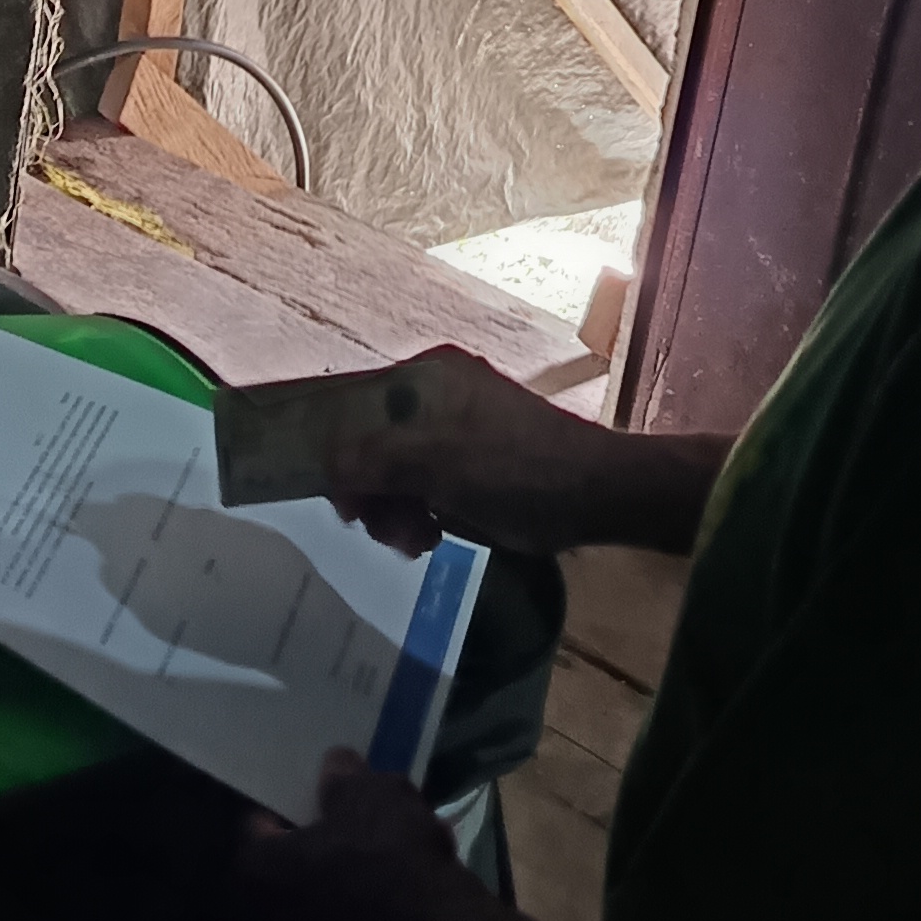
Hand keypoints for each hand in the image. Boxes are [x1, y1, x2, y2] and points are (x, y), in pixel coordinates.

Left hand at [239, 749, 490, 920]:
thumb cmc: (391, 859)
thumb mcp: (373, 794)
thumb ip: (344, 777)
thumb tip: (332, 766)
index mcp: (255, 874)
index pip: (262, 823)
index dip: (297, 801)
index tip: (330, 792)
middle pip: (299, 865)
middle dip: (337, 841)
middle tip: (375, 820)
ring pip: (332, 898)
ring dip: (363, 874)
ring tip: (414, 848)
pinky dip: (378, 909)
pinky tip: (421, 889)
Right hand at [313, 348, 601, 553]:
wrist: (592, 496)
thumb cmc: (515, 468)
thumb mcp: (438, 461)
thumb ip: (376, 461)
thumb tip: (328, 469)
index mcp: (427, 378)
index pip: (355, 409)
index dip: (339, 456)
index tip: (344, 503)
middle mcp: (434, 399)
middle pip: (370, 447)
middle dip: (373, 495)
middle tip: (386, 532)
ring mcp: (451, 436)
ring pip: (392, 476)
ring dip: (394, 514)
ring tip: (417, 542)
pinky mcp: (466, 472)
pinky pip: (419, 492)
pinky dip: (416, 518)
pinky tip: (430, 541)